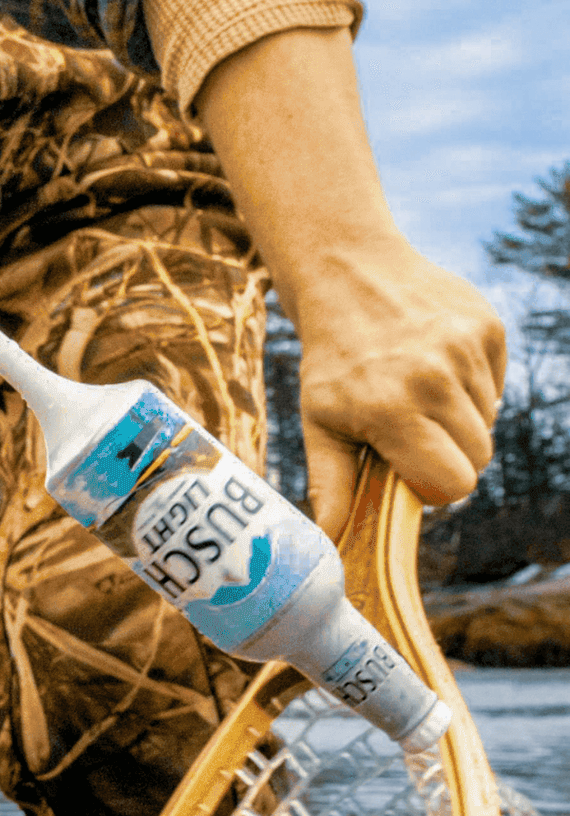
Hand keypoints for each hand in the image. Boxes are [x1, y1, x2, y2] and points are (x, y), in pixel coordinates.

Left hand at [285, 243, 505, 538]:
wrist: (347, 275)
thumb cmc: (331, 360)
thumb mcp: (319, 420)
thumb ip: (332, 482)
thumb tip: (329, 540)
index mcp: (391, 409)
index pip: (453, 484)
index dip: (435, 488)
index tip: (411, 472)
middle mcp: (434, 379)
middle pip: (477, 459)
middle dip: (448, 455)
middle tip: (410, 430)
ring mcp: (465, 349)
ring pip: (489, 422)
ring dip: (459, 418)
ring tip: (416, 390)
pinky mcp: (488, 327)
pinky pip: (497, 384)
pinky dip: (473, 384)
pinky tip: (434, 363)